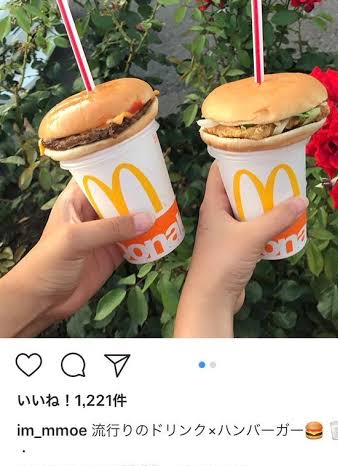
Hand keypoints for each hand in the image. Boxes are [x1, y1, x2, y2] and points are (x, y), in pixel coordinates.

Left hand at [0, 180, 153, 336]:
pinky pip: (134, 243)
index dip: (115, 169)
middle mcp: (90, 215)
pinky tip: (162, 234)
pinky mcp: (111, 255)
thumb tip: (147, 218)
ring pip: (128, 220)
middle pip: (118, 197)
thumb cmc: (47, 264)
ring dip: (144, 216)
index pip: (97, 177)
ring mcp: (102, 236)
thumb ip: (110, 228)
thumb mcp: (76, 239)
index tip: (139, 164)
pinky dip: (147, 239)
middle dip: (137, 193)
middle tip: (160, 187)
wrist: (42, 301)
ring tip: (167, 208)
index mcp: (75, 201)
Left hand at [174, 161, 307, 337]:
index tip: (257, 150)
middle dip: (256, 181)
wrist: (211, 299)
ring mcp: (225, 232)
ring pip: (245, 210)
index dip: (235, 157)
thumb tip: (302, 200)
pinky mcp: (234, 248)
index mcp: (212, 204)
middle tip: (279, 173)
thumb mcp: (252, 236)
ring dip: (263, 204)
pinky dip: (265, 224)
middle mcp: (216, 215)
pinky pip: (251, 229)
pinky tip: (282, 223)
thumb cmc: (223, 262)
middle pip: (236, 189)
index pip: (219, 170)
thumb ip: (277, 218)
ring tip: (285, 195)